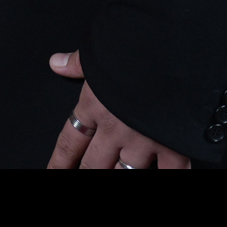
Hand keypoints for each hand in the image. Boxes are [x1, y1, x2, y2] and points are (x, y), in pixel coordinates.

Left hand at [46, 50, 192, 168]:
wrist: (172, 55)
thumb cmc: (135, 50)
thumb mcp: (99, 53)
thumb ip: (77, 63)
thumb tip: (57, 63)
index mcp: (94, 105)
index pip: (69, 141)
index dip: (60, 161)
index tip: (54, 171)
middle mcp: (115, 128)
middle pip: (93, 164)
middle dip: (86, 172)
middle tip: (84, 173)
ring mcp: (143, 140)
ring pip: (125, 173)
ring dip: (117, 174)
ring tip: (114, 174)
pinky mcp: (172, 146)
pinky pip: (170, 172)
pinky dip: (166, 175)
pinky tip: (160, 175)